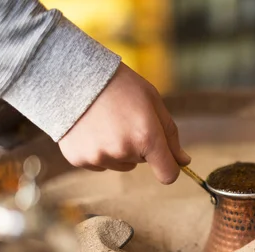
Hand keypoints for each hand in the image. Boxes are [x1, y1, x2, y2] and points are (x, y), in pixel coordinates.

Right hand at [58, 63, 190, 183]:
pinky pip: (99, 163)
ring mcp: (99, 157)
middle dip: (139, 147)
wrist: (71, 75)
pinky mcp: (79, 159)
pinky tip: (91, 128)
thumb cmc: (119, 85)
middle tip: (125, 120)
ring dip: (118, 149)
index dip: (170, 168)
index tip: (167, 159)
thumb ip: (170, 135)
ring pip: (120, 164)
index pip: (168, 174)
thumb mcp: (152, 102)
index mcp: (147, 137)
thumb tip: (183, 161)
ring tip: (106, 122)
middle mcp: (123, 151)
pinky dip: (98, 150)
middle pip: (142, 163)